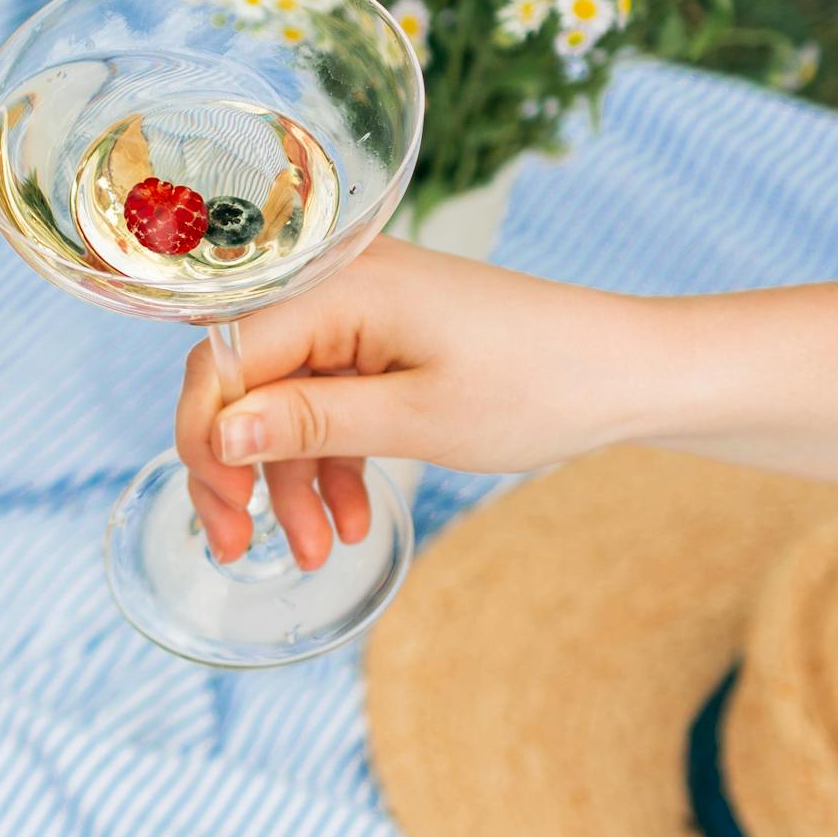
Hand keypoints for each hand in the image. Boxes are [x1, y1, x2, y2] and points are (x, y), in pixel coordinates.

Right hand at [174, 238, 655, 566]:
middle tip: (236, 543)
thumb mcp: (418, 418)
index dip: (206, 436)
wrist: (630, 372)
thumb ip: (309, 422)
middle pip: (242, 379)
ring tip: (314, 551)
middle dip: (236, 467)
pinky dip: (330, 461)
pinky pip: (326, 401)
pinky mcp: (381, 340)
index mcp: (337, 286)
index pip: (225, 357)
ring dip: (289, 479)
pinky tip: (348, 518)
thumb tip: (218, 433)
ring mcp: (358, 313)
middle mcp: (335, 285)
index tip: (221, 509)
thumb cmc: (540, 384)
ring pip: (283, 401)